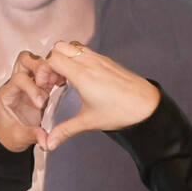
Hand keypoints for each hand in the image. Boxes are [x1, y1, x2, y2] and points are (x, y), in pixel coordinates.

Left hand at [0, 50, 66, 151]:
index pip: (18, 79)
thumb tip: (46, 140)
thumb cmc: (8, 136)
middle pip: (24, 61)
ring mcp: (28, 85)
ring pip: (36, 63)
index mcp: (6, 94)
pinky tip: (62, 82)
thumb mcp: (19, 138)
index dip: (32, 88)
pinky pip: (47, 74)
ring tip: (58, 81)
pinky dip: (55, 74)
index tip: (41, 104)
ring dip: (48, 69)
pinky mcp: (39, 88)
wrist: (9, 139)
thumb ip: (33, 136)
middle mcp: (15, 85)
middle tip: (49, 80)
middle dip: (39, 66)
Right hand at [39, 41, 159, 150]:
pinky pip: (85, 51)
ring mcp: (99, 59)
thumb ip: (65, 130)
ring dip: (64, 58)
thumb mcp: (89, 122)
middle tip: (53, 81)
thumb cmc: (122, 111)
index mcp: (83, 75)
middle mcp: (90, 62)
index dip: (43, 71)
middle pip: (59, 47)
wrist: (148, 105)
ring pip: (72, 46)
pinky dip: (76, 59)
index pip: (53, 59)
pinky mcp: (106, 61)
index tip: (45, 85)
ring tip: (65, 80)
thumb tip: (49, 144)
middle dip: (51, 61)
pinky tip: (80, 79)